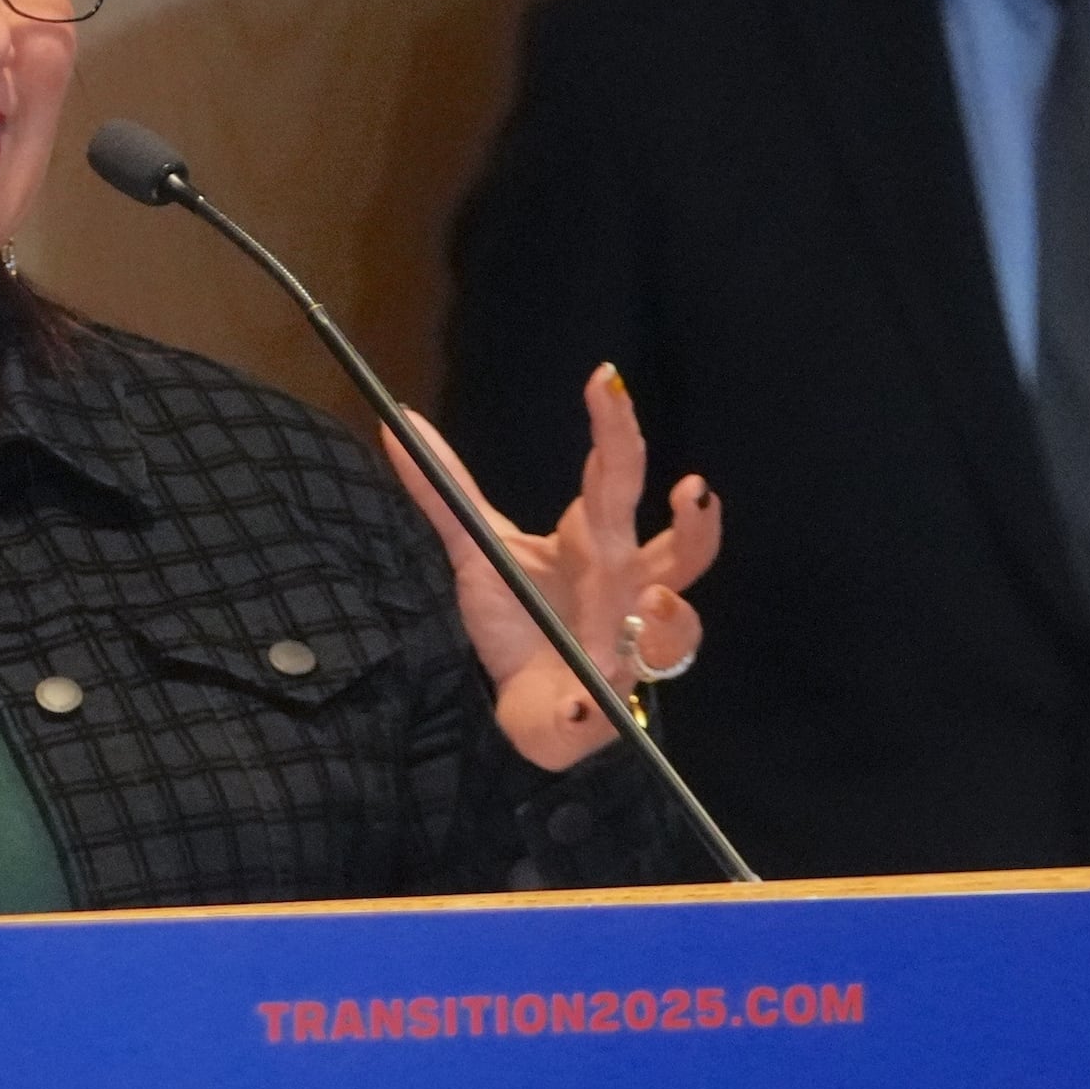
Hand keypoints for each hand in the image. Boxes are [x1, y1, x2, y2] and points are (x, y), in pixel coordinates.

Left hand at [381, 365, 721, 773]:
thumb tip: (397, 421)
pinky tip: (581, 703)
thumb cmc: (518, 618)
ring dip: (675, 619)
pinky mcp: (609, 705)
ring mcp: (631, 648)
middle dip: (692, 518)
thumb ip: (443, 489)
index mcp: (598, 541)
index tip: (604, 379)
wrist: (519, 700)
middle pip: (678, 547)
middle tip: (691, 488)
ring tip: (655, 602)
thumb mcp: (476, 548)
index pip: (616, 472)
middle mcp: (631, 587)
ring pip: (681, 630)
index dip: (615, 426)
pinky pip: (615, 707)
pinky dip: (596, 709)